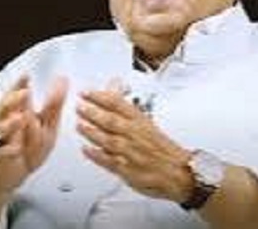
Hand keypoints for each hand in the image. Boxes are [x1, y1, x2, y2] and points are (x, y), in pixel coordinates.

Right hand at [0, 75, 67, 195]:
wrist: (11, 175)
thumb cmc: (28, 147)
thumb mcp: (47, 125)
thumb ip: (54, 104)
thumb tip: (63, 81)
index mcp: (16, 111)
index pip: (17, 94)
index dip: (20, 84)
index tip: (27, 75)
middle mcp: (5, 122)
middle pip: (4, 106)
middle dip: (13, 99)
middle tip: (24, 92)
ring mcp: (1, 139)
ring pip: (1, 129)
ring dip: (10, 124)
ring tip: (20, 118)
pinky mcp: (0, 156)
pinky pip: (2, 152)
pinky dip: (8, 150)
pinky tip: (15, 149)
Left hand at [75, 81, 192, 201]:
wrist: (178, 171)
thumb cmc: (161, 147)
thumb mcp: (146, 122)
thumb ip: (125, 107)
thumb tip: (112, 86)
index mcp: (140, 121)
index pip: (118, 104)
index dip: (100, 97)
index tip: (86, 93)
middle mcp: (135, 135)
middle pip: (112, 121)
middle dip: (93, 112)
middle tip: (79, 107)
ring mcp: (131, 153)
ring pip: (109, 140)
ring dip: (92, 132)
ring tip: (80, 125)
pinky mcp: (128, 170)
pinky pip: (110, 162)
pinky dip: (97, 155)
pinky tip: (86, 149)